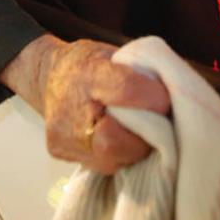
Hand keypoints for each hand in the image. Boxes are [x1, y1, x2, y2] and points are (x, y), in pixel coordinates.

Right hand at [38, 38, 169, 173]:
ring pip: (112, 158)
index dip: (153, 98)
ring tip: (140, 135)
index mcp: (88, 72)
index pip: (126, 90)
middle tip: (157, 126)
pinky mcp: (60, 154)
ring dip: (134, 150)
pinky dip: (118, 156)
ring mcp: (62, 136)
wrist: (47, 76)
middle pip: (115, 140)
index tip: (166, 99)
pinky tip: (122, 142)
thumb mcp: (114, 54)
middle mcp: (70, 108)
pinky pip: (102, 165)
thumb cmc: (89, 63)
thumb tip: (173, 97)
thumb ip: (141, 74)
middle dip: (144, 136)